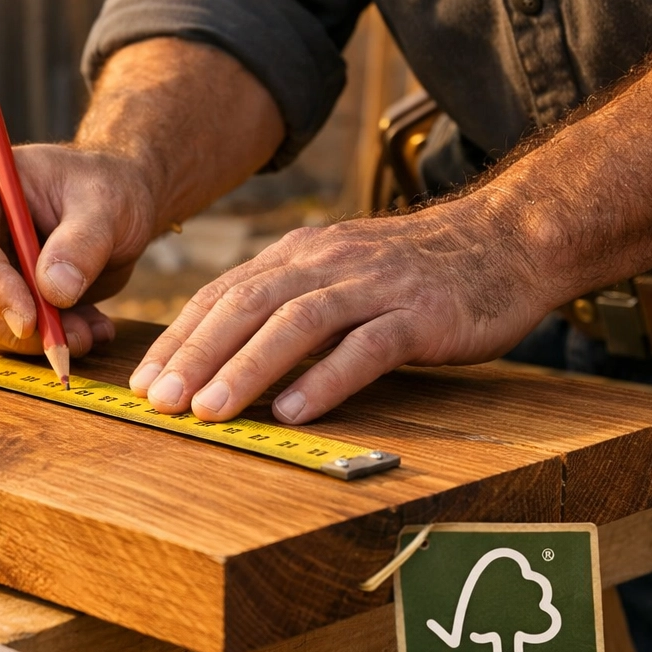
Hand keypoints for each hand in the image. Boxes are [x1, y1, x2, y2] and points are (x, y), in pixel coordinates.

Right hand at [0, 143, 160, 354]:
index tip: (29, 320)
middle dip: (12, 327)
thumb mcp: (107, 207)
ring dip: (32, 341)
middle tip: (70, 339)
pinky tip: (84, 327)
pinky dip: (39, 342)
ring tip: (89, 331)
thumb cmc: (106, 189)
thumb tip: (54, 292)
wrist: (113, 207)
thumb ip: (82, 244)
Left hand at [129, 203, 552, 423]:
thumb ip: (286, 305)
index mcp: (300, 254)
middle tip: (159, 401)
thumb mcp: (338, 275)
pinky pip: (367, 346)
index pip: (224, 295)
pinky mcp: (422, 314)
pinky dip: (327, 379)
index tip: (143, 382)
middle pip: (248, 306)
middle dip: (196, 355)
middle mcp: (329, 263)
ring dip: (247, 369)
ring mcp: (376, 286)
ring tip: (210, 411)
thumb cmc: (415, 273)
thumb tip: (221, 357)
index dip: (180, 338)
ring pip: (297, 323)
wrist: (508, 241)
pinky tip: (295, 410)